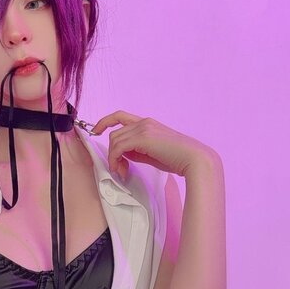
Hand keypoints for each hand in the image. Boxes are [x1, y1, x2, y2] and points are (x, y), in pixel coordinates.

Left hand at [91, 109, 219, 179]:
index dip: (105, 121)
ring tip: (121, 172)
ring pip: (114, 140)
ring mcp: (143, 128)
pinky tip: (121, 170)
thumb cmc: (176, 158)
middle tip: (119, 169)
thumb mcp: (152, 153)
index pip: (120, 116)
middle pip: (114, 133)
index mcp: (147, 123)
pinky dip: (115, 159)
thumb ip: (137, 150)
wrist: (193, 158)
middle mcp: (144, 122)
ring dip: (113, 158)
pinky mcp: (143, 138)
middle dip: (112, 152)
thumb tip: (122, 154)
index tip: (96, 131)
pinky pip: (118, 147)